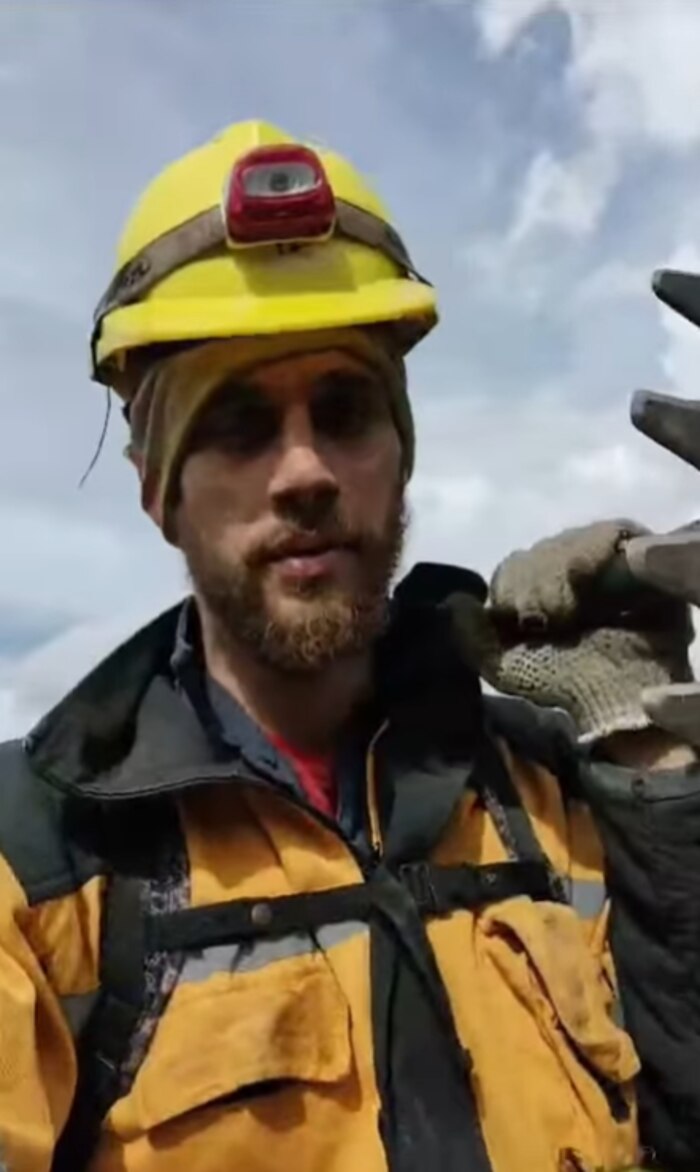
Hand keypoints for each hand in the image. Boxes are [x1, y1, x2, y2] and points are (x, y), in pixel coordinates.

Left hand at [465, 520, 693, 743]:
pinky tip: (580, 582)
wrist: (614, 696)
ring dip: (556, 574)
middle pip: (540, 550)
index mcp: (537, 592)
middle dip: (532, 583)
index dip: (508, 585)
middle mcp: (570, 570)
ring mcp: (605, 559)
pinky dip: (588, 553)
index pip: (514, 567)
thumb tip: (453, 601)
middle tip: (540, 618)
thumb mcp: (504, 665)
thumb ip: (471, 636)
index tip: (510, 614)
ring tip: (564, 613)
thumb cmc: (564, 682)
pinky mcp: (640, 553)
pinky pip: (610, 533)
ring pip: (567, 541)